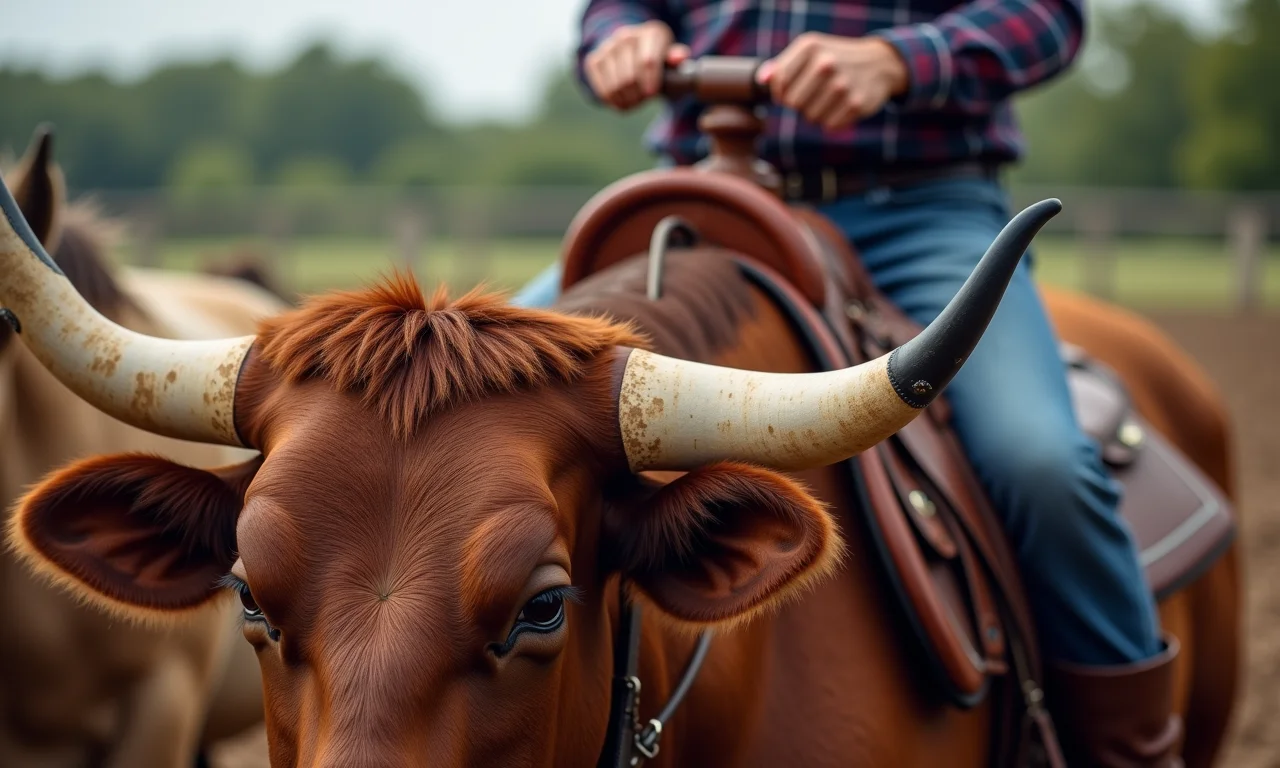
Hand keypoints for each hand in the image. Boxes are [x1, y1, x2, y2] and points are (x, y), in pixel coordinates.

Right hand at [584, 21, 691, 110]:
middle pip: (630, 76)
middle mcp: (627, 35)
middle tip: (643, 99)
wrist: (633, 54)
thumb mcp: (672, 61)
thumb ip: (676, 60)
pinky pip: (601, 87)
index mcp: (652, 33)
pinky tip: (621, 102)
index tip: (652, 95)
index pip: (647, 61)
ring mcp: (608, 47)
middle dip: (638, 94)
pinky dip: (611, 100)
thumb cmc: (660, 63)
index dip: (649, 82)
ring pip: (615, 85)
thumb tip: (679, 56)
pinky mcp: (594, 60)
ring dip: (626, 100)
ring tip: (634, 102)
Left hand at [757, 33, 909, 128]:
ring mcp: (842, 84)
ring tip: (829, 98)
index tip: (790, 90)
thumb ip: (781, 66)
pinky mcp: (856, 104)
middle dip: (800, 103)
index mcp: (809, 47)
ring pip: (810, 117)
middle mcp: (826, 63)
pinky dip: (833, 121)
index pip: (778, 83)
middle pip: (793, 104)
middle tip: (813, 94)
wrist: (878, 63)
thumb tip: (761, 80)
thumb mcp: (809, 52)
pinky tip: (842, 106)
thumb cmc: (834, 58)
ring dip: (816, 113)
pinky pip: (829, 126)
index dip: (781, 92)